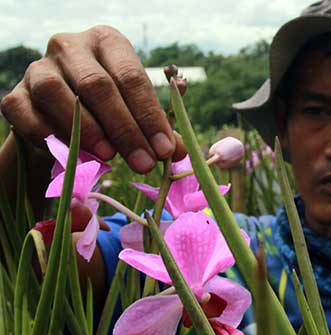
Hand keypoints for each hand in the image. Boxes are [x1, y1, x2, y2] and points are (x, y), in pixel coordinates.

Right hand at [0, 25, 182, 171]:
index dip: (150, 116)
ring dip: (87, 130)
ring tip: (110, 158)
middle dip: (125, 129)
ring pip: (57, 94)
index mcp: (108, 43)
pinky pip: (27, 115)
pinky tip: (72, 156)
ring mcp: (38, 68)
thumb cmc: (108, 113)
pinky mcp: (14, 95)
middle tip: (143, 163)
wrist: (59, 122)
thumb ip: (158, 130)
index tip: (166, 150)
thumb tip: (180, 152)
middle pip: (97, 86)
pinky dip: (50, 138)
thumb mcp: (137, 115)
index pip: (132, 77)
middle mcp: (71, 46)